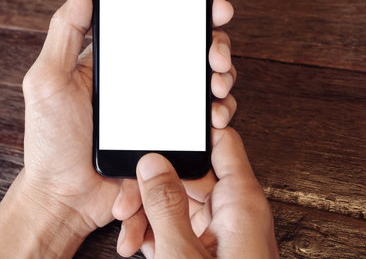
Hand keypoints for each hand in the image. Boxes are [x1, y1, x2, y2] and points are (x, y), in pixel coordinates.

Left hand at [22, 0, 236, 232]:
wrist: (64, 197)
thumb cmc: (51, 140)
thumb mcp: (47, 78)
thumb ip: (66, 29)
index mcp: (119, 61)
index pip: (159, 26)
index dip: (191, 12)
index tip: (213, 9)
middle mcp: (143, 82)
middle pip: (190, 53)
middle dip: (215, 47)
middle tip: (216, 55)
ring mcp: (159, 111)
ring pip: (203, 85)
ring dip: (222, 79)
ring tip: (218, 85)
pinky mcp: (169, 140)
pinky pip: (202, 124)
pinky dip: (217, 116)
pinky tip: (215, 118)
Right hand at [114, 129, 278, 257]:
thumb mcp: (183, 255)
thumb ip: (166, 205)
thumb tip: (152, 164)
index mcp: (239, 202)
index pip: (221, 143)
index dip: (194, 127)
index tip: (162, 121)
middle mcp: (231, 210)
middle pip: (189, 174)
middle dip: (154, 185)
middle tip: (126, 202)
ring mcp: (218, 230)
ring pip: (178, 201)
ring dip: (149, 214)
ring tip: (127, 233)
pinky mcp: (206, 249)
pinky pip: (178, 225)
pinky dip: (156, 233)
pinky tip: (137, 244)